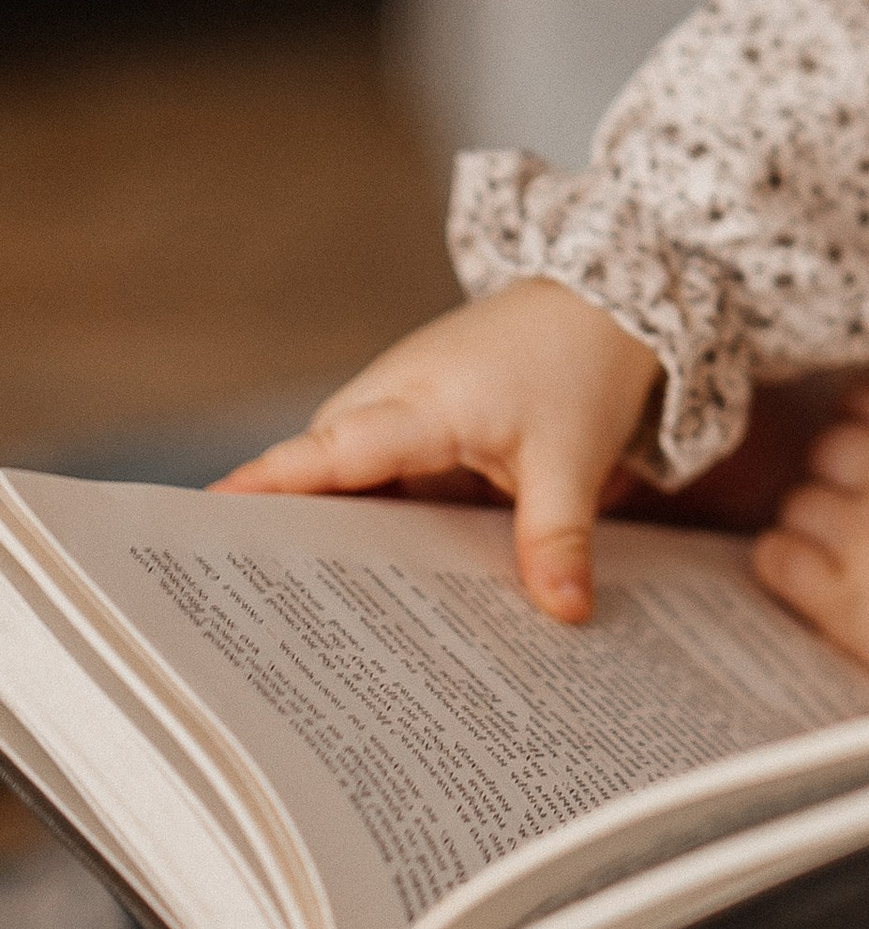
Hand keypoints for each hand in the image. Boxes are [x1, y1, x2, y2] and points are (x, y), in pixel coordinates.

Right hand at [212, 280, 662, 624]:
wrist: (604, 300)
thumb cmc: (581, 363)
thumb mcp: (575, 459)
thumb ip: (558, 538)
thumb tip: (564, 613)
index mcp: (421, 404)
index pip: (327, 454)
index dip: (268, 489)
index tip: (205, 520)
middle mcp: (391, 401)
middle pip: (319, 479)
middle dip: (289, 541)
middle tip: (257, 625)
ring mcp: (398, 410)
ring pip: (346, 484)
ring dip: (337, 539)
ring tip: (308, 629)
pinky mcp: (415, 423)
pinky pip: (379, 480)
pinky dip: (379, 524)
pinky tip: (384, 587)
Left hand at [753, 378, 868, 685]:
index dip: (859, 412)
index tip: (856, 428)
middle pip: (832, 447)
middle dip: (835, 474)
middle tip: (849, 504)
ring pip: (801, 502)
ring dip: (813, 524)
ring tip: (833, 549)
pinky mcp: (843, 596)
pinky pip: (779, 558)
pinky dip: (782, 561)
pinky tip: (799, 572)